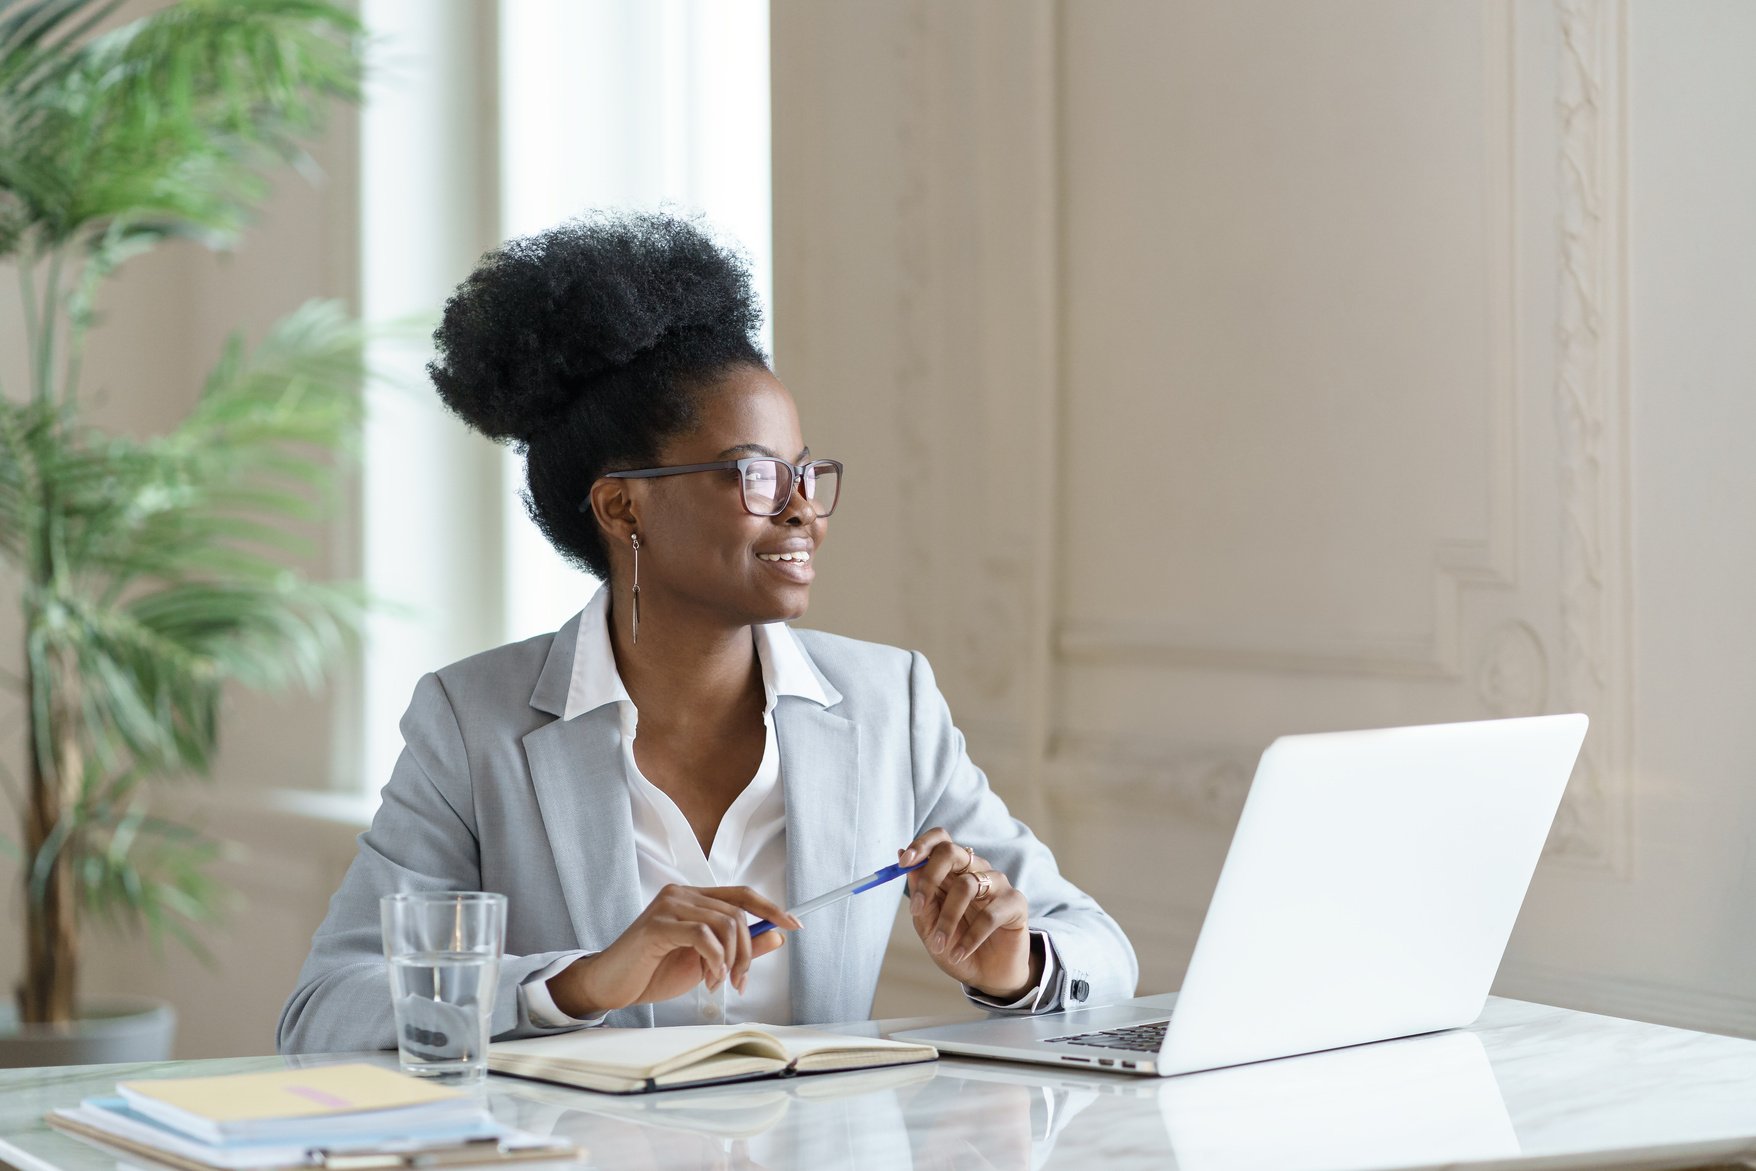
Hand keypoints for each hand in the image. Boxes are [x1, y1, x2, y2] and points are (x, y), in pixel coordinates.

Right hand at [548, 885, 799, 1017]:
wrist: (611, 985)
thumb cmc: (653, 972)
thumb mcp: (705, 963)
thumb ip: (737, 948)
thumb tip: (777, 936)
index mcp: (693, 898)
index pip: (742, 895)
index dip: (772, 908)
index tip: (795, 923)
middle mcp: (681, 894)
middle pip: (738, 913)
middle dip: (748, 952)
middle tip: (740, 982)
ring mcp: (668, 906)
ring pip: (725, 924)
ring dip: (731, 961)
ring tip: (718, 982)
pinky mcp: (657, 925)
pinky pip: (703, 936)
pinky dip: (715, 961)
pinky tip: (707, 979)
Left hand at [901, 829, 1036, 999]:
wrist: (987, 975)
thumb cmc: (956, 945)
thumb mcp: (928, 926)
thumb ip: (919, 895)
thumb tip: (900, 854)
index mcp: (953, 871)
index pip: (940, 840)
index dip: (921, 845)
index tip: (902, 863)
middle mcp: (975, 870)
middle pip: (952, 851)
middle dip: (929, 877)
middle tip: (917, 907)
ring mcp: (997, 884)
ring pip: (966, 885)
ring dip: (947, 919)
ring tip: (939, 945)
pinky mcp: (1015, 903)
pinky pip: (989, 915)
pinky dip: (970, 938)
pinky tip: (959, 953)